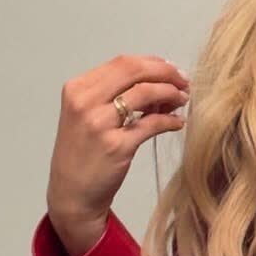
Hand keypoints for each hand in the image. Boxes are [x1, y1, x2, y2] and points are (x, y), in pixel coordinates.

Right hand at [45, 54, 190, 226]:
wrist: (72, 193)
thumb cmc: (84, 153)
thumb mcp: (88, 114)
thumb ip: (115, 94)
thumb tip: (157, 79)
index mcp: (78, 89)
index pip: (123, 62)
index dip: (153, 63)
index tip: (171, 69)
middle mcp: (85, 102)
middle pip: (135, 71)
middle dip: (166, 72)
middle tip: (184, 81)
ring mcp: (99, 124)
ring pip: (145, 93)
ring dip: (171, 93)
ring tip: (183, 100)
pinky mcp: (116, 146)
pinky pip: (152, 124)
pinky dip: (171, 121)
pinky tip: (178, 123)